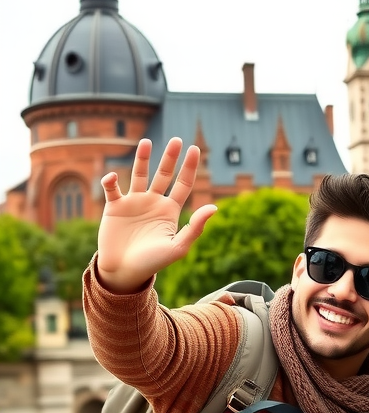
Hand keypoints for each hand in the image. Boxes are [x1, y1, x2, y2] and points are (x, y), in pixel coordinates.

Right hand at [96, 137, 216, 292]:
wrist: (124, 272)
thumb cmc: (153, 262)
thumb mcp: (178, 247)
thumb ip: (195, 227)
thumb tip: (214, 207)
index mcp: (170, 210)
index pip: (183, 184)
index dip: (190, 167)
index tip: (195, 149)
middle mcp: (153, 202)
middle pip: (164, 174)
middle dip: (170, 157)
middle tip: (177, 140)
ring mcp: (134, 202)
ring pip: (139, 174)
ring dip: (142, 158)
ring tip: (147, 142)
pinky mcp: (114, 207)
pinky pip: (113, 188)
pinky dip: (111, 181)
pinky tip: (113, 178)